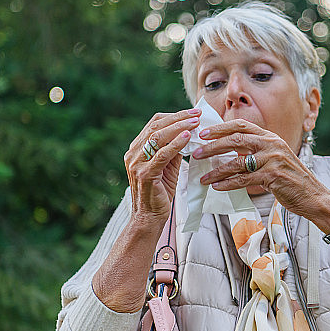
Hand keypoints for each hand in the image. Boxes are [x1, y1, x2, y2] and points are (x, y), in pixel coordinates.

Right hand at [124, 108, 201, 225]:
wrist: (149, 217)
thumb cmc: (159, 192)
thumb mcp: (167, 166)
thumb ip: (174, 150)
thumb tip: (189, 133)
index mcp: (137, 149)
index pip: (154, 123)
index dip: (174, 116)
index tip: (192, 113)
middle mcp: (133, 153)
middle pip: (156, 126)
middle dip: (178, 118)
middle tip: (197, 114)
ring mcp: (136, 164)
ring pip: (157, 137)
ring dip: (178, 127)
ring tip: (195, 123)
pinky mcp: (145, 174)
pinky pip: (161, 155)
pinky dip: (175, 144)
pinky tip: (187, 137)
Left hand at [192, 119, 329, 221]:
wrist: (314, 197)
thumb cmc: (291, 180)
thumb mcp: (275, 159)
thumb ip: (256, 152)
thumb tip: (229, 152)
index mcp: (271, 137)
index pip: (242, 125)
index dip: (221, 127)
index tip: (204, 133)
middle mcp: (272, 144)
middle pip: (236, 139)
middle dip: (213, 146)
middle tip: (196, 152)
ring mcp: (273, 160)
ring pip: (237, 162)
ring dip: (216, 170)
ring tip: (203, 177)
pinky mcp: (273, 177)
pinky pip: (244, 179)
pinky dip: (228, 184)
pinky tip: (217, 187)